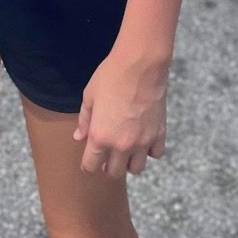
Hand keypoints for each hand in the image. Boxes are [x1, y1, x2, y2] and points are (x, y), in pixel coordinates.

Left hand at [74, 49, 167, 177]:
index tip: (89, 161)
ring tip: (126, 149)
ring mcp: (142, 141)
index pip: (91, 166)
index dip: (88, 165)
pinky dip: (150, 151)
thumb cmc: (111, 76)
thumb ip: (84, 120)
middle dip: (108, 167)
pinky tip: (144, 139)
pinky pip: (155, 154)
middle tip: (107, 157)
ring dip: (129, 162)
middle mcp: (122, 145)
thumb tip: (79, 137)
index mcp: (100, 136)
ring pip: (136, 168)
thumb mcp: (90, 96)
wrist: (140, 65)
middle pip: (115, 172)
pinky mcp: (159, 134)